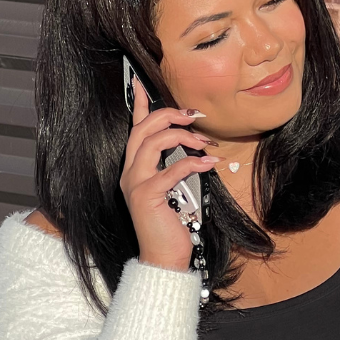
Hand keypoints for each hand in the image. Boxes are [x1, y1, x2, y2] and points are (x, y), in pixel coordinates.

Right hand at [119, 78, 218, 271]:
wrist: (162, 257)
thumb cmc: (170, 224)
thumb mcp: (173, 189)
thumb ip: (175, 166)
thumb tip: (193, 145)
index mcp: (134, 168)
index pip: (134, 130)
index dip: (139, 105)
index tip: (139, 83)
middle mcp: (129, 173)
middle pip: (143, 129)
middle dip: (169, 115)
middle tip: (194, 115)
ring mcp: (135, 184)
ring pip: (152, 143)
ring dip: (182, 137)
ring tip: (205, 143)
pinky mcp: (147, 196)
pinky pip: (170, 169)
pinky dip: (192, 163)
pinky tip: (210, 164)